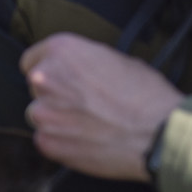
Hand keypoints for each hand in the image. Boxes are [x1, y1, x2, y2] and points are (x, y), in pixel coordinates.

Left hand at [20, 33, 184, 181]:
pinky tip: (87, 141)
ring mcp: (43, 112)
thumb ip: (83, 63)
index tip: (62, 81)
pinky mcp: (48, 142)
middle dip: (55, 95)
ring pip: (40, 115)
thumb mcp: (116, 59)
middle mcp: (44, 77)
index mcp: (61, 50)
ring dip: (57, 119)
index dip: (51, 71)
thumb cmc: (146, 94)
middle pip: (36, 88)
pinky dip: (62, 142)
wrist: (159, 133)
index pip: (32, 60)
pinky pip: (46, 140)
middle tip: (84, 105)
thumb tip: (76, 70)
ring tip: (89, 125)